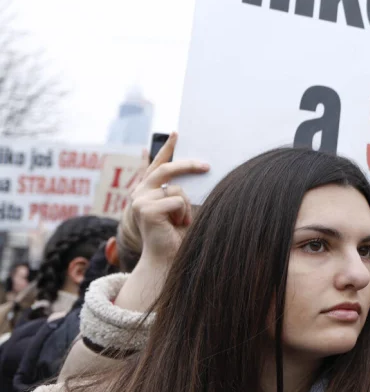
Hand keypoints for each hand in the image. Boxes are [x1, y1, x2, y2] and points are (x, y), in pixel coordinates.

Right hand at [126, 132, 209, 267]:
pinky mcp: (146, 208)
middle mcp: (139, 193)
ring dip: (186, 206)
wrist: (168, 258)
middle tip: (207, 165)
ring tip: (181, 222)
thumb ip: (181, 190)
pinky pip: (177, 200)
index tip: (177, 133)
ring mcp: (140, 200)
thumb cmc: (177, 235)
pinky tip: (176, 225)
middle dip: (189, 165)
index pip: (157, 165)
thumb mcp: (181, 207)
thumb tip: (200, 168)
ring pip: (177, 188)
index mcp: (147, 191)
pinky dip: (184, 213)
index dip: (167, 149)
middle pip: (167, 169)